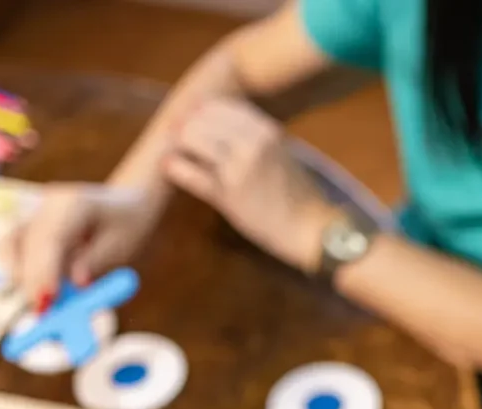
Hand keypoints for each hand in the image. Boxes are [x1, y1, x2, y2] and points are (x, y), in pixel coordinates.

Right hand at [5, 182, 155, 297]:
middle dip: (31, 281)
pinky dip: (20, 273)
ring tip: (44, 305)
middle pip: (26, 243)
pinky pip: (13, 250)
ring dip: (22, 278)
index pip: (51, 237)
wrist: (126, 206)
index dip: (44, 270)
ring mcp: (35, 213)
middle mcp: (48, 204)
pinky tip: (37, 293)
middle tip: (44, 314)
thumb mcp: (120, 245)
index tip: (47, 301)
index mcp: (75, 203)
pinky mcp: (28, 228)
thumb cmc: (127, 226)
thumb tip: (77, 284)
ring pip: (12, 246)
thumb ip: (96, 262)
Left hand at [162, 98, 338, 273]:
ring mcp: (239, 168)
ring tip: (173, 150)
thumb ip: (254, 138)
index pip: (222, 107)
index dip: (201, 111)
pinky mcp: (228, 196)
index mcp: (267, 130)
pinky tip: (169, 167)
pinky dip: (176, 168)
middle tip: (174, 134)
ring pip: (193, 141)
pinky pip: (191, 175)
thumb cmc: (297, 194)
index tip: (191, 118)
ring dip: (179, 144)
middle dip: (185, 126)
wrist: (311, 229)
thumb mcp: (280, 153)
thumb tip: (220, 126)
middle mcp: (253, 143)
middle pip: (203, 120)